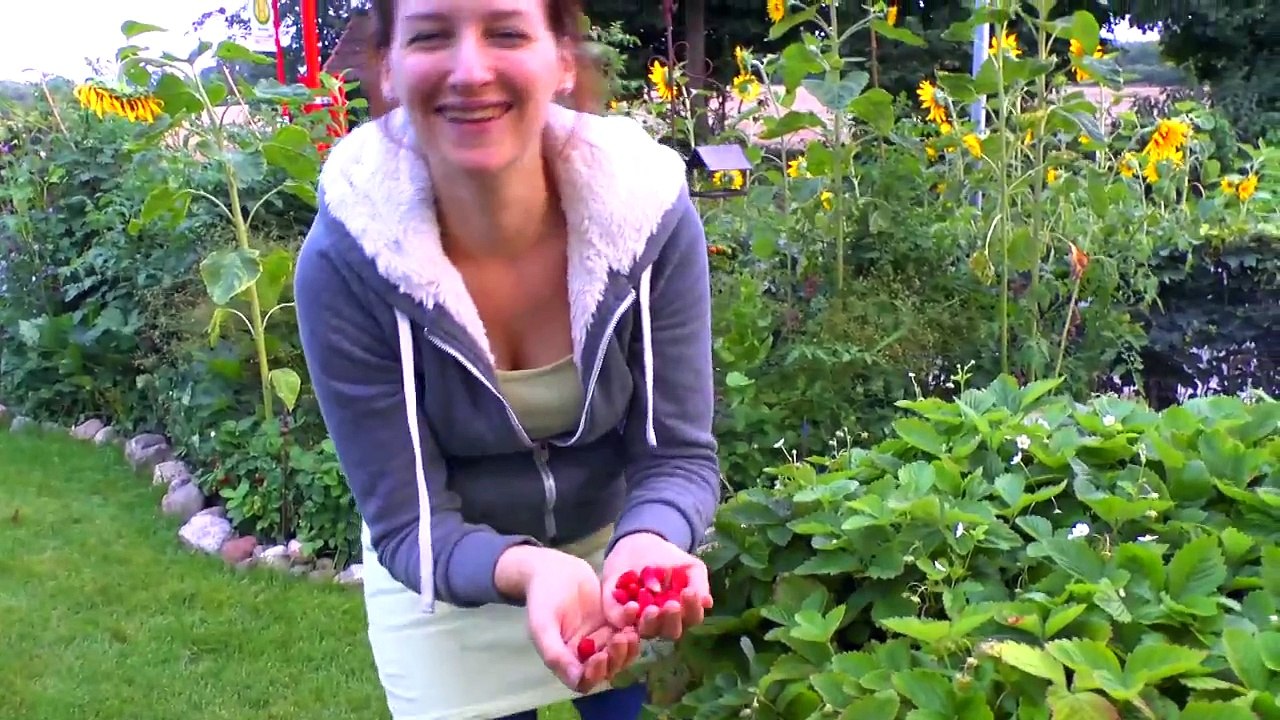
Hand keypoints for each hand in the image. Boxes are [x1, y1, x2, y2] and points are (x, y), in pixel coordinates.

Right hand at [515, 547, 641, 693]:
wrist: (552, 569)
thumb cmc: (541, 599)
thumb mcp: (542, 627)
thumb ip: (555, 654)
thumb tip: (577, 680)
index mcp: (567, 660)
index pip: (585, 680)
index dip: (595, 673)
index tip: (601, 656)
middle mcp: (586, 654)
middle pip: (608, 667)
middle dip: (617, 656)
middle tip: (622, 638)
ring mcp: (601, 637)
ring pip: (621, 651)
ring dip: (629, 644)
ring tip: (630, 629)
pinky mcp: (613, 621)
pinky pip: (627, 628)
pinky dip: (633, 623)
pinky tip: (634, 609)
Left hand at [602, 532, 712, 640]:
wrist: (637, 543)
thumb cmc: (667, 558)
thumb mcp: (688, 565)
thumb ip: (698, 582)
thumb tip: (706, 602)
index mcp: (681, 612)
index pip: (691, 617)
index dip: (692, 608)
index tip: (689, 592)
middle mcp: (661, 622)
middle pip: (670, 631)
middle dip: (671, 620)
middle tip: (670, 605)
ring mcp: (638, 620)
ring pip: (646, 631)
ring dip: (650, 622)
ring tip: (651, 608)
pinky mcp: (616, 612)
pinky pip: (619, 621)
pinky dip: (625, 617)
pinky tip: (632, 606)